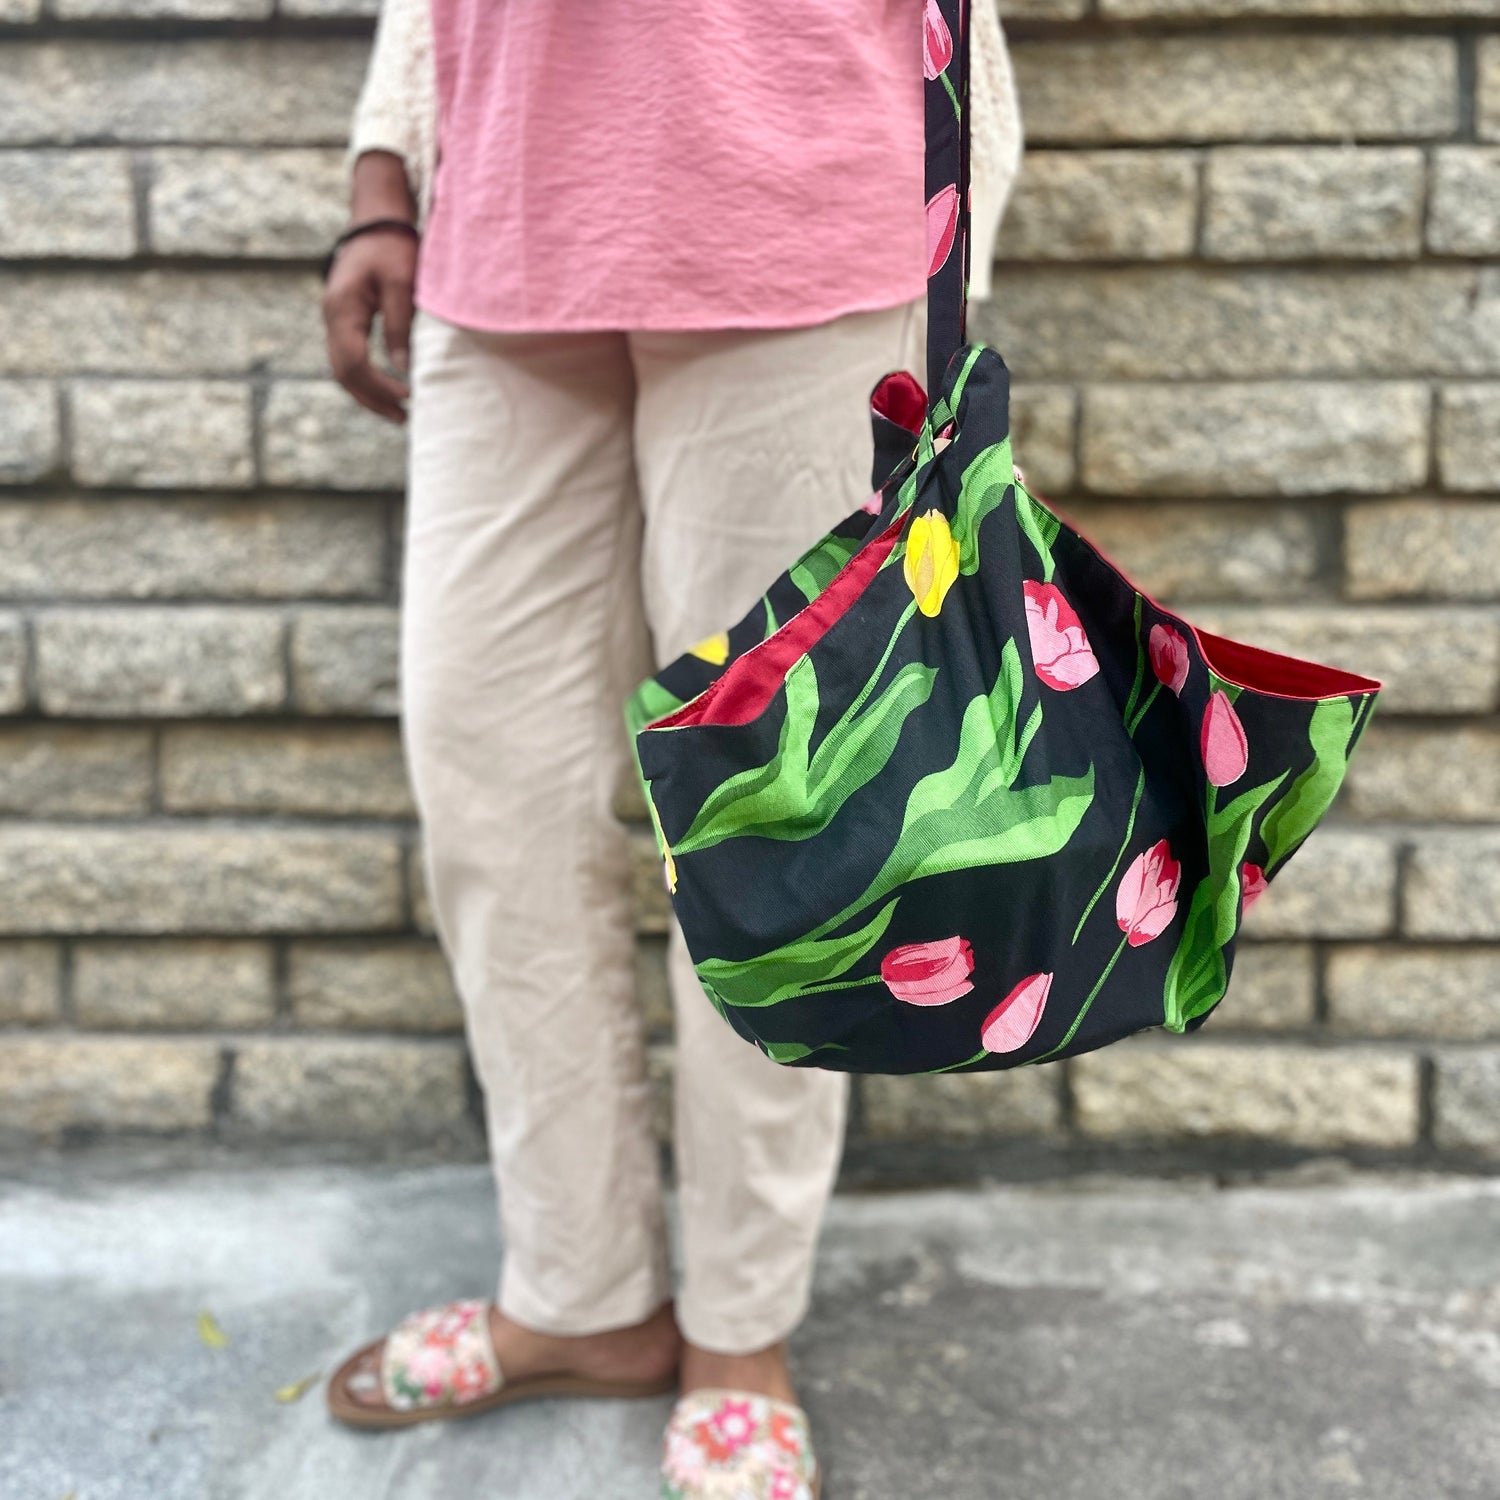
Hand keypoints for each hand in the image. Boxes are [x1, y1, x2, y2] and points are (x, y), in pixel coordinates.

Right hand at [322, 151, 419, 424]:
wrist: (378, 220)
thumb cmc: (394, 247)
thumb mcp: (404, 283)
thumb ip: (401, 325)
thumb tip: (402, 367)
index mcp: (343, 308)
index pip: (354, 361)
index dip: (379, 387)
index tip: (408, 398)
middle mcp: (332, 316)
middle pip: (343, 372)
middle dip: (372, 398)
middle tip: (404, 417)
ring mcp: (335, 318)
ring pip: (342, 368)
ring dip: (368, 393)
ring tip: (398, 411)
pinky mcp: (344, 319)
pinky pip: (349, 357)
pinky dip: (366, 378)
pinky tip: (388, 388)